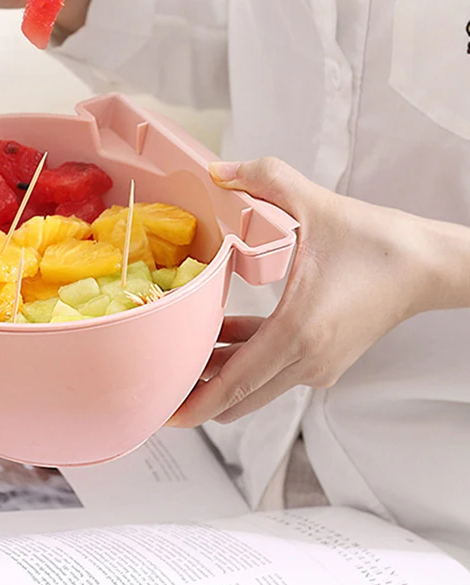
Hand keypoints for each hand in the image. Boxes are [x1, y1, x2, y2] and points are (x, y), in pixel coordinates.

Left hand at [167, 157, 468, 427]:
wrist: (426, 264)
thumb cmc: (375, 240)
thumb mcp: (312, 202)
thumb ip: (261, 177)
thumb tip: (216, 170)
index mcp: (299, 332)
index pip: (236, 383)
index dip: (197, 402)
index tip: (165, 415)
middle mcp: (308, 360)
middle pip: (239, 394)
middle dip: (197, 393)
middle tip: (157, 385)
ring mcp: (317, 365)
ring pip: (253, 382)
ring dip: (217, 370)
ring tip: (179, 353)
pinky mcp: (323, 359)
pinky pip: (270, 366)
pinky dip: (242, 356)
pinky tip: (219, 331)